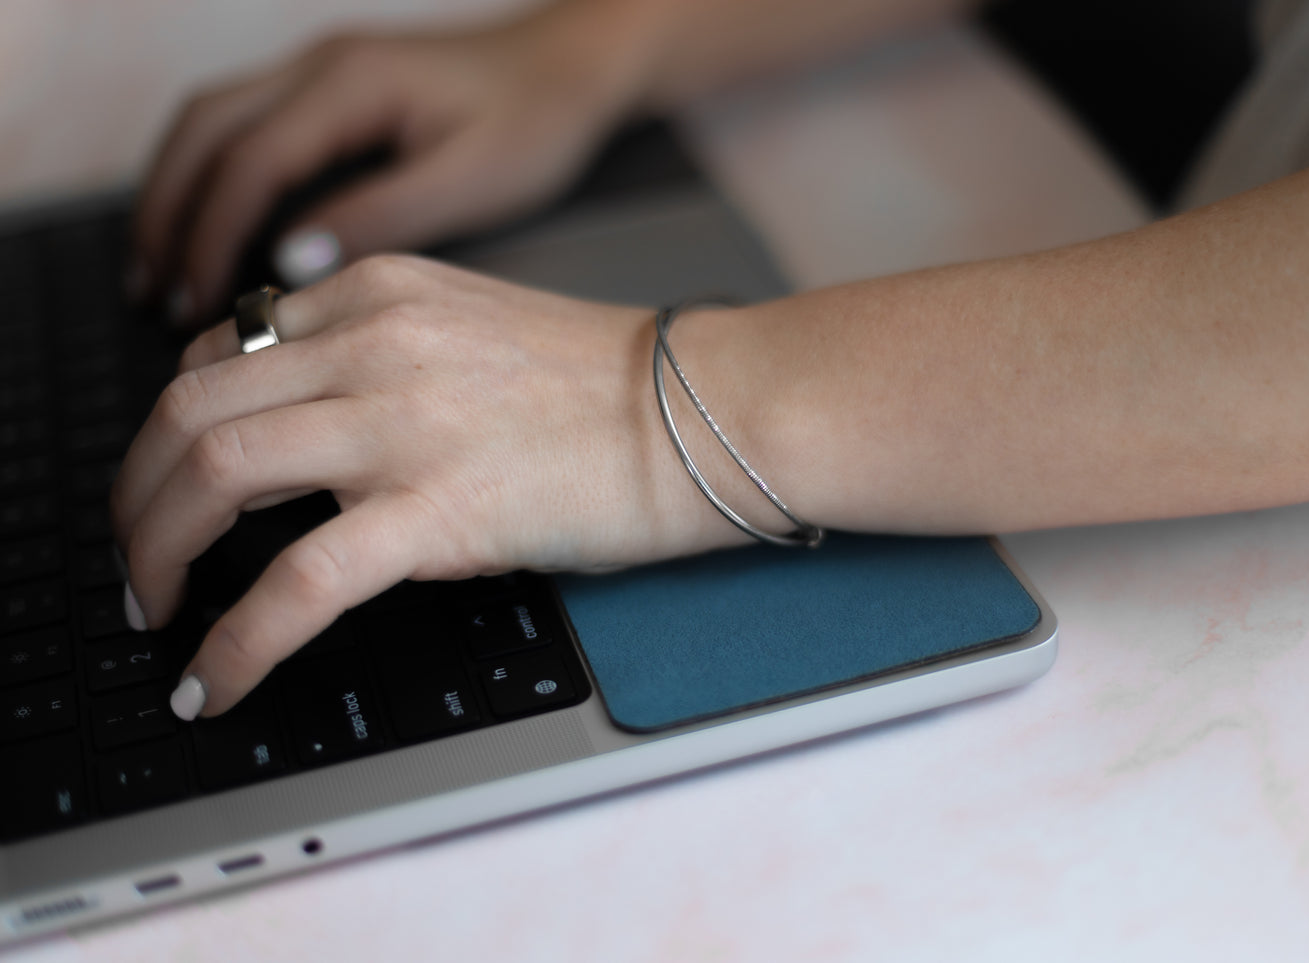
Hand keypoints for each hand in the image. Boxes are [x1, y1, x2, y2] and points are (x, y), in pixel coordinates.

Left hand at [111, 255, 744, 717]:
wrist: (709, 408)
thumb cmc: (612, 383)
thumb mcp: (470, 328)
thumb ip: (379, 353)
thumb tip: (305, 426)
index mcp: (377, 294)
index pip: (217, 350)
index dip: (169, 430)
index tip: (166, 483)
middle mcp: (372, 341)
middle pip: (186, 405)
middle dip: (135, 495)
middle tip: (137, 560)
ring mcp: (402, 421)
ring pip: (212, 474)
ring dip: (155, 554)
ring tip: (156, 614)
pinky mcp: (441, 506)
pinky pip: (297, 580)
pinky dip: (235, 640)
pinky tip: (216, 679)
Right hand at [131, 3, 650, 322]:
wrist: (570, 66)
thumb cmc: (535, 121)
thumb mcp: (469, 180)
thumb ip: (380, 216)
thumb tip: (290, 260)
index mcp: (352, 85)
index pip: (250, 162)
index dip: (212, 235)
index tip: (194, 302)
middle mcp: (321, 65)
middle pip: (204, 131)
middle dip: (167, 212)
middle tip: (150, 291)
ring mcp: (321, 69)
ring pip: (212, 120)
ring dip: (176, 190)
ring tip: (161, 268)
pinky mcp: (332, 87)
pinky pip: (243, 122)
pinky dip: (210, 174)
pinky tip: (209, 223)